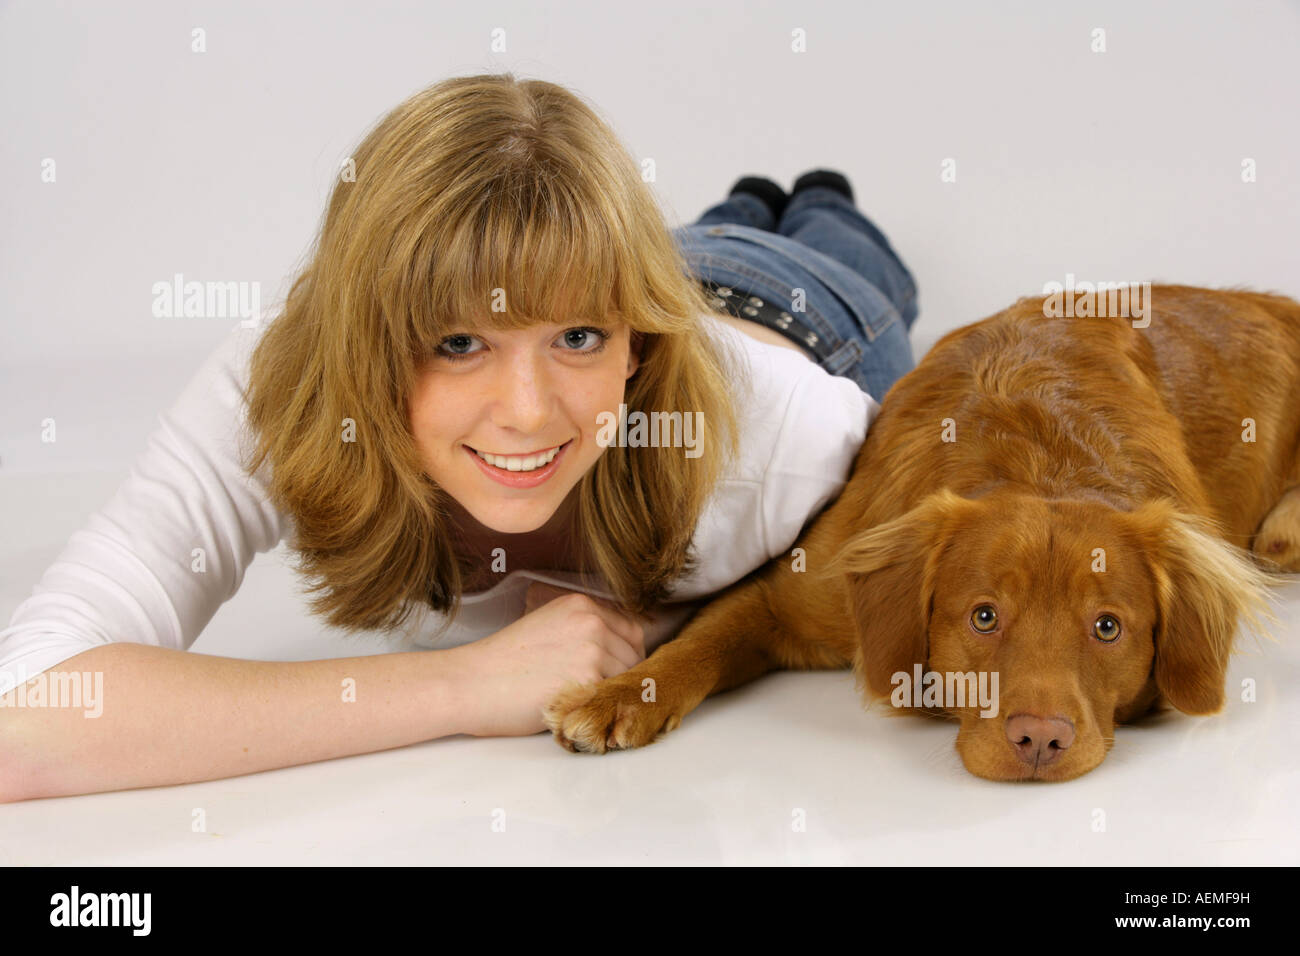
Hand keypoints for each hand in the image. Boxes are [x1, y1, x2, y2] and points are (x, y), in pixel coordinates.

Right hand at [445, 581, 646, 736]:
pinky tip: (582, 711)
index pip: (632, 630)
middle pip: (635, 654)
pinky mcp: (588, 679)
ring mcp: (592, 649)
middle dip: (622, 677)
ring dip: (613, 693)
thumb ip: (583, 633)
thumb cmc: (502, 663)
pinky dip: (604, 708)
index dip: (627, 654)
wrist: (471, 682)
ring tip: (586, 703)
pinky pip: (614, 697)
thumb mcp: (548, 628)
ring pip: (628, 678)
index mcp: (582, 604)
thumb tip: (620, 655)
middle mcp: (591, 620)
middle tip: (601, 694)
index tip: (616, 672)